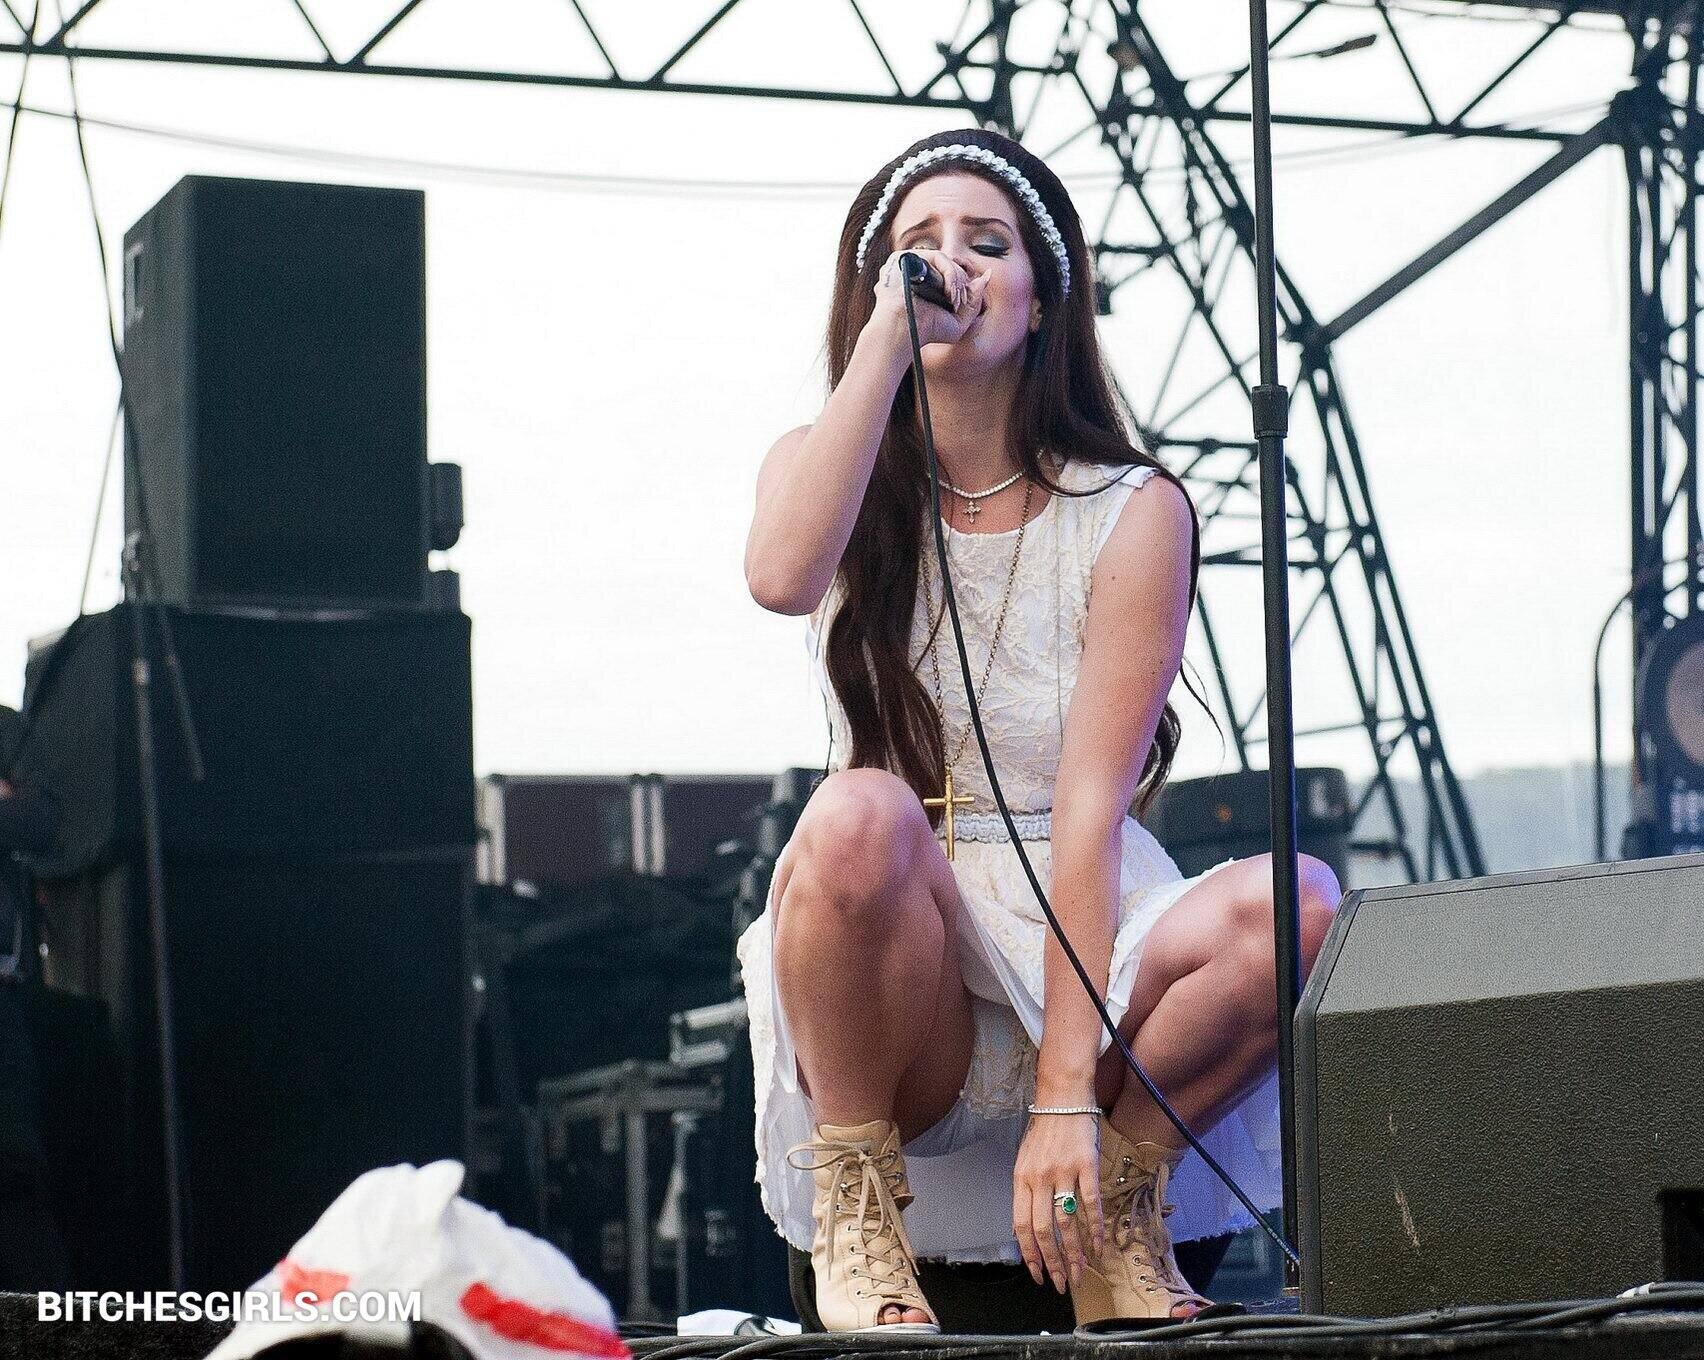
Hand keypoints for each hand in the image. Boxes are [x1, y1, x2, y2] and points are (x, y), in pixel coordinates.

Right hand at [870, 248, 988, 349]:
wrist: (903, 330)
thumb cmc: (926, 331)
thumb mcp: (958, 322)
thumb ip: (974, 300)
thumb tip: (987, 275)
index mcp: (928, 283)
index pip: (953, 270)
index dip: (963, 279)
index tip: (967, 293)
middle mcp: (919, 271)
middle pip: (952, 265)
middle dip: (961, 285)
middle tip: (956, 303)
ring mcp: (911, 263)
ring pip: (947, 260)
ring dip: (956, 281)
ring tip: (951, 300)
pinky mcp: (905, 257)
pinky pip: (938, 257)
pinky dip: (949, 272)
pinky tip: (947, 291)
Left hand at [1012, 1111, 1104, 1293]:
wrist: (1063, 1098)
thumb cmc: (1044, 1131)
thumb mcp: (1025, 1160)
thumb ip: (1026, 1192)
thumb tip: (1023, 1229)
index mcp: (1021, 1179)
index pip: (1021, 1225)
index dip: (1029, 1254)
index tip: (1037, 1275)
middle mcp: (1039, 1178)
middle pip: (1043, 1230)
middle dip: (1053, 1262)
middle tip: (1063, 1283)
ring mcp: (1063, 1171)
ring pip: (1067, 1222)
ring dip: (1074, 1253)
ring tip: (1081, 1273)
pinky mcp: (1086, 1165)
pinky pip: (1091, 1204)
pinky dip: (1096, 1229)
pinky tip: (1100, 1246)